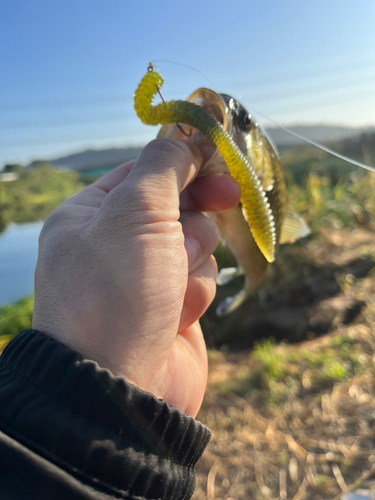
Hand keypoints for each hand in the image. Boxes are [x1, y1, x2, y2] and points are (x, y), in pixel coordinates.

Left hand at [33, 139, 239, 415]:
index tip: (218, 158)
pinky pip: (201, 280)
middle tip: (224, 200)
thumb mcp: (135, 212)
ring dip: (194, 258)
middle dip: (194, 213)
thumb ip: (163, 166)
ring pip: (195, 243)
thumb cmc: (117, 291)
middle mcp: (116, 245)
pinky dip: (197, 292)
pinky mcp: (172, 308)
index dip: (183, 163)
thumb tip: (186, 129)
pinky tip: (179, 314)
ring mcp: (146, 278)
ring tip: (175, 285)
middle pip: (176, 206)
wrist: (120, 388)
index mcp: (92, 216)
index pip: (146, 173)